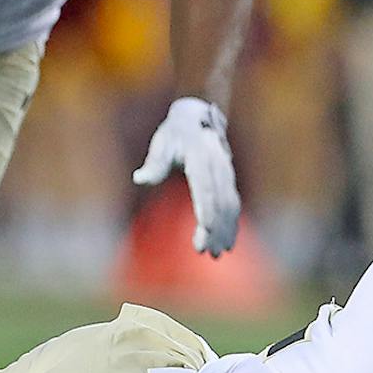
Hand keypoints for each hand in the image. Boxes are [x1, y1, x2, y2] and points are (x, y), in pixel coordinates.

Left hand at [134, 95, 240, 255]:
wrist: (198, 118)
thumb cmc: (174, 134)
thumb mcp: (162, 143)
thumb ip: (154, 162)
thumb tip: (139, 178)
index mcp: (200, 155)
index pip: (205, 184)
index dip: (207, 206)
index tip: (206, 228)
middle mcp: (218, 164)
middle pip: (220, 200)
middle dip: (216, 228)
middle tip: (208, 253)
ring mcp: (226, 172)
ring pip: (230, 204)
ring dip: (226, 230)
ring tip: (217, 253)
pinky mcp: (228, 181)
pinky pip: (233, 204)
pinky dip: (232, 223)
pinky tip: (228, 242)